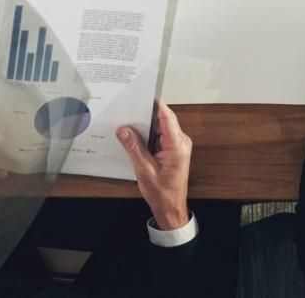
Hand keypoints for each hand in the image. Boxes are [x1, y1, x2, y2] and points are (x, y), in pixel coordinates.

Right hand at [117, 101, 191, 231]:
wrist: (170, 209)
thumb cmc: (163, 193)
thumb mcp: (144, 170)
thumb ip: (134, 148)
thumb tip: (124, 130)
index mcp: (177, 145)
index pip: (166, 116)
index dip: (154, 103)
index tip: (141, 95)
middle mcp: (180, 142)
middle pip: (162, 119)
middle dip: (145, 114)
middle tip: (128, 109)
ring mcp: (176, 145)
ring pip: (159, 127)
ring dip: (145, 126)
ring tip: (128, 123)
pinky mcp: (172, 149)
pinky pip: (159, 135)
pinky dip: (147, 134)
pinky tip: (134, 136)